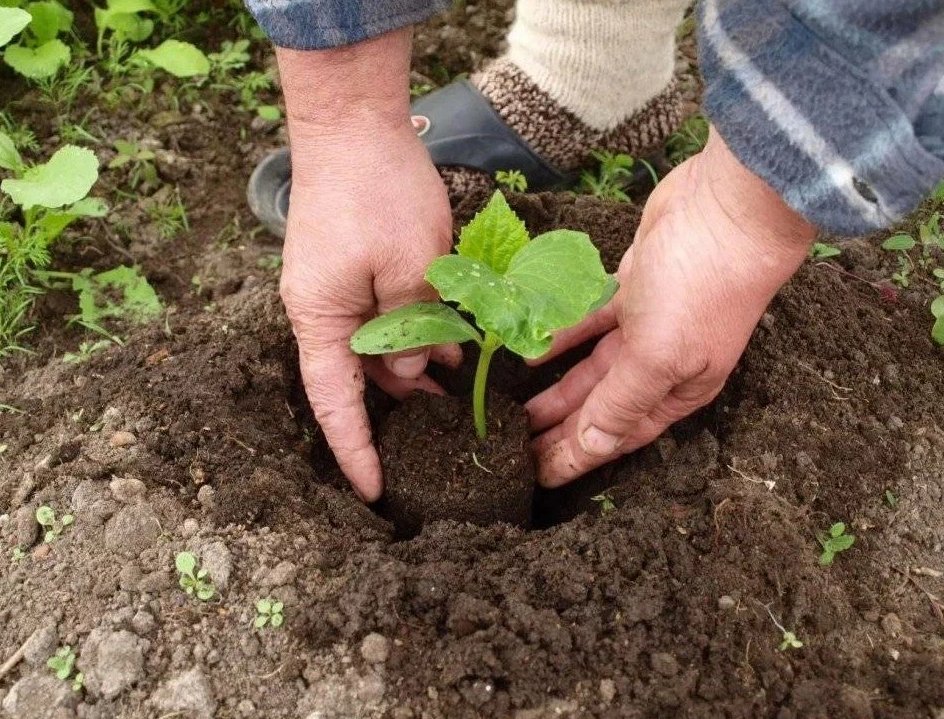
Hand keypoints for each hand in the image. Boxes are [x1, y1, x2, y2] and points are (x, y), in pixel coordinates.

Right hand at [276, 34, 458, 501]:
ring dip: (414, 372)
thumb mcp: (409, 270)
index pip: (335, 405)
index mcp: (321, 320)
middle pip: (357, 380)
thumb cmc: (377, 192)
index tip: (375, 492)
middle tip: (439, 444)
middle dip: (397, 412)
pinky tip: (452, 349)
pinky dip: (415, 336)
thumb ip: (411, 330)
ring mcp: (337, 289)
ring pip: (376, 350)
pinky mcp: (355, 269)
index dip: (356, 452)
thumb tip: (413, 372)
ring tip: (457, 399)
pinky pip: (384, 318)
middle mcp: (322, 312)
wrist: (354, 124)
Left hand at [526, 131, 815, 486]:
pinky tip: (529, 350)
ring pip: (592, 367)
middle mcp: (662, 363)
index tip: (537, 477)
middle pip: (601, 406)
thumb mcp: (658, 355)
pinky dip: (561, 336)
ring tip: (514, 410)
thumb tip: (593, 447)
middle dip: (560, 429)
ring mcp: (647, 324)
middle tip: (513, 448)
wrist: (727, 208)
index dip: (577, 457)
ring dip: (556, 388)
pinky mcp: (632, 287)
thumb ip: (621, 402)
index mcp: (677, 390)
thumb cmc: (701, 288)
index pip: (618, 435)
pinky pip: (588, 322)